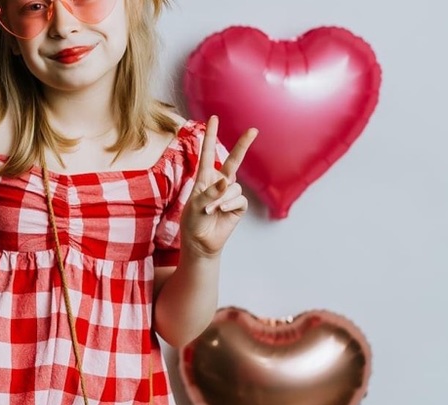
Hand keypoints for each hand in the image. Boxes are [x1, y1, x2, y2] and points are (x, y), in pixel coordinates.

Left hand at [180, 115, 257, 258]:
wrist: (200, 243)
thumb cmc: (193, 223)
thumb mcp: (195, 206)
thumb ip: (209, 192)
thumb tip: (227, 181)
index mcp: (204, 178)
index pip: (207, 154)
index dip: (210, 136)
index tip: (213, 118)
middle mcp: (219, 183)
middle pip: (233, 161)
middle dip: (243, 146)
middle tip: (253, 130)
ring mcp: (230, 194)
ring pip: (233, 187)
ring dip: (222, 199)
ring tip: (211, 210)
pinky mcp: (238, 206)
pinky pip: (239, 200)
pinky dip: (229, 206)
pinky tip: (221, 212)